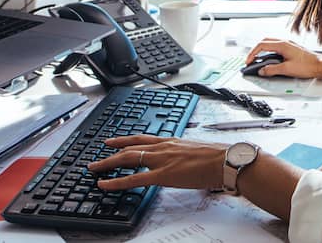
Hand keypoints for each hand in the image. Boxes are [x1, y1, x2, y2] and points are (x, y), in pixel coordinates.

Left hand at [88, 135, 226, 190]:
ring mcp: (162, 160)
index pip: (143, 139)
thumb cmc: (219, 158)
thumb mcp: (198, 152)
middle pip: (130, 147)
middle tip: (97, 157)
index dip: (125, 140)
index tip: (114, 142)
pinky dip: (116, 181)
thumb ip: (186, 156)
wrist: (227, 161)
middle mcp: (164, 147)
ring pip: (127, 158)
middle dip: (111, 152)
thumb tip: (186, 163)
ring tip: (94, 169)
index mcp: (172, 141)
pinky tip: (105, 184)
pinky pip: (133, 179)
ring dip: (107, 163)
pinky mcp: (162, 175)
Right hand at [245, 39, 321, 78]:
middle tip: (251, 60)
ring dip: (263, 51)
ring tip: (259, 61)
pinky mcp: (292, 49)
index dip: (253, 54)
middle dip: (256, 51)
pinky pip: (277, 47)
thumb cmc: (307, 66)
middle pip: (265, 42)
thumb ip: (271, 70)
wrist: (320, 66)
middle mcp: (285, 42)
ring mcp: (289, 45)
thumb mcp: (286, 69)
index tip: (249, 61)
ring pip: (271, 44)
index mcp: (282, 45)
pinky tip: (271, 60)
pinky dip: (270, 53)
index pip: (262, 45)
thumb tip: (262, 71)